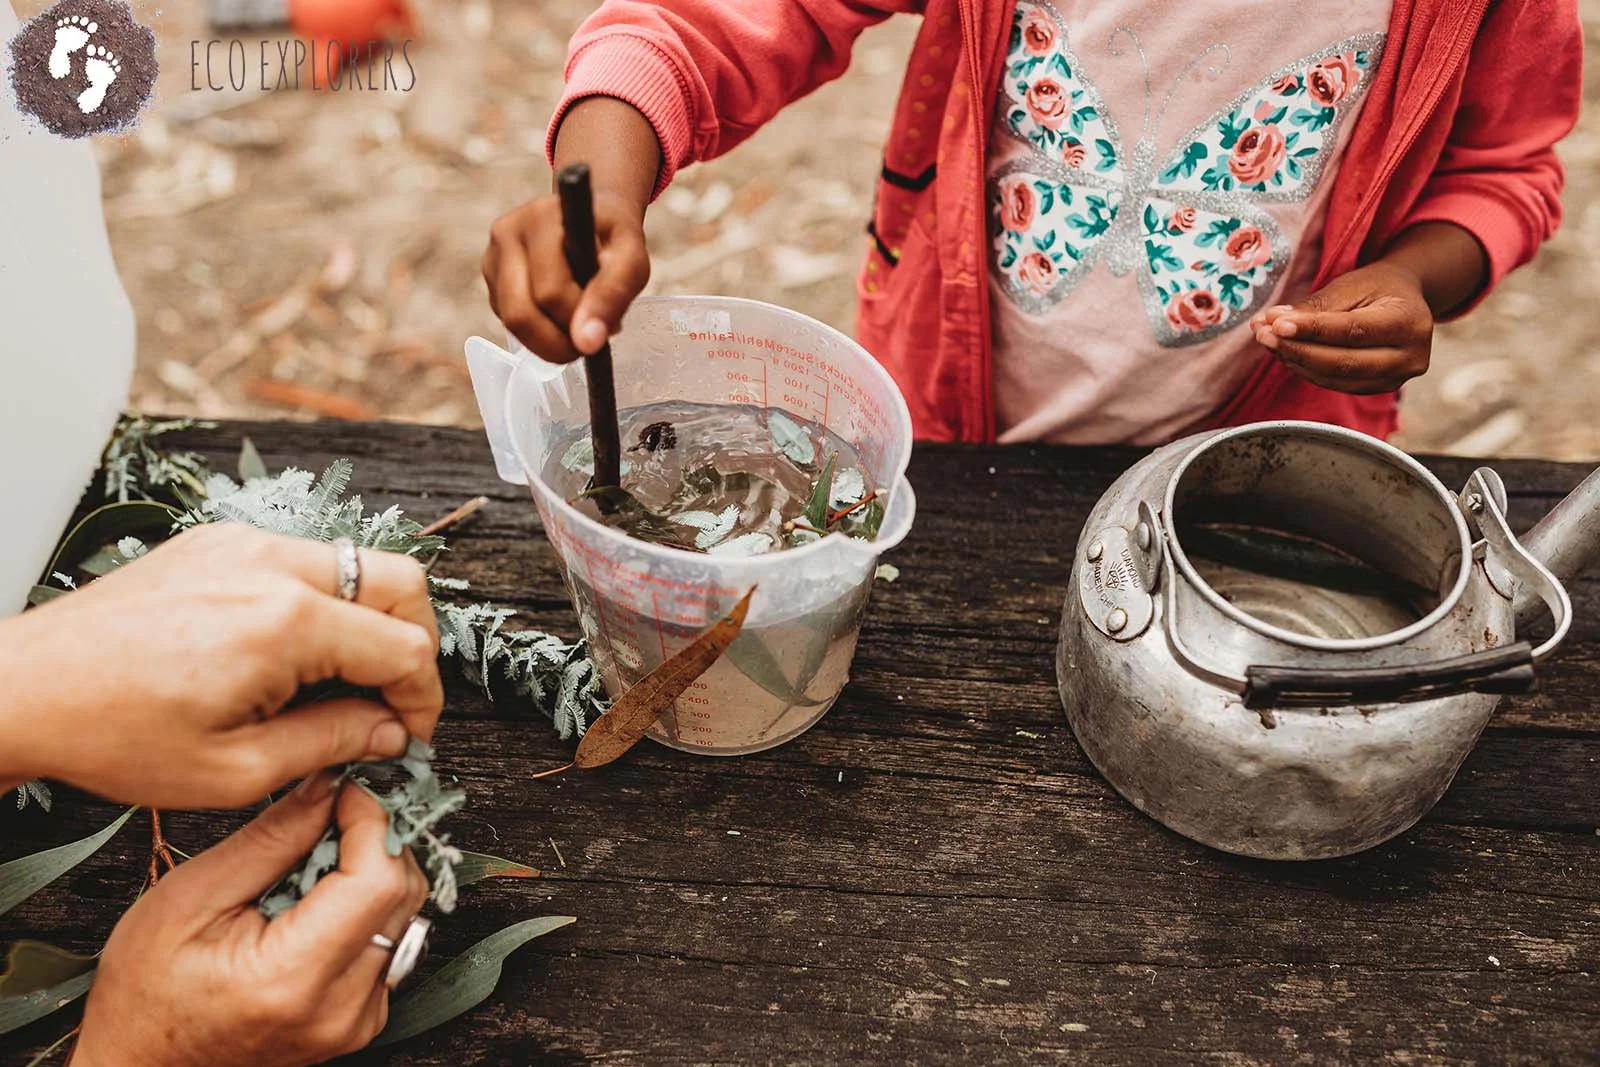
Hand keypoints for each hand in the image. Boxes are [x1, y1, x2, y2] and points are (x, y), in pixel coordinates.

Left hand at [0, 523, 443, 808]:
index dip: (422, 700)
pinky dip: (319, 602)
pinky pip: (300, 560)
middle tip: (393, 700)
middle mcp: (273, 565)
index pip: (405, 647)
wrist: (25, 689)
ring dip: (367, 620)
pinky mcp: (218, 542)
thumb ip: (332, 743)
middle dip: (414, 644)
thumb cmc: (115, 734)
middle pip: (400, 583)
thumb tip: (390, 733)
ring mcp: (244, 544)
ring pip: (354, 564)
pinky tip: (289, 656)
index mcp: (286, 623)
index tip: (409, 736)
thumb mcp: (235, 769)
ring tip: (337, 683)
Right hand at [75, 777, 430, 1066]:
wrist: (141, 1064)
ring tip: (312, 864)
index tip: (347, 788)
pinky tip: (316, 904)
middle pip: (401, 893)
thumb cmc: (146, 990)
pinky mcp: (362, 1020)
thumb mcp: (191, 897)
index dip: (372, 820)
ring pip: (405, 913)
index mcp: (291, 978)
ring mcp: (357, 1021)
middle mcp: (339, 1008)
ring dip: (372, 871)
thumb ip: (272, 838)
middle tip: (327, 815)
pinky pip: (391, 941)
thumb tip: (330, 784)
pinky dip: (366, 908)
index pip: (378, 880)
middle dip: (373, 839)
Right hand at [482, 96, 659, 362]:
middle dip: (557, 343)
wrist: (591, 214)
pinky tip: (558, 313)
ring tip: (578, 327)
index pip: (551, 291)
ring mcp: (493, 254)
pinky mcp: (489, 274)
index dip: (579, 321)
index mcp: (543, 219)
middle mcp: (508, 232)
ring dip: (547, 341)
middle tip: (587, 344)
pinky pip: (505, 319)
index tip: (608, 330)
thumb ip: (612, 295)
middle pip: (520, 313)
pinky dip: (535, 330)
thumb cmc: (613, 238)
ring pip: (509, 322)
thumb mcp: (631, 260)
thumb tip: (586, 342)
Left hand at [1250, 261, 1433, 394]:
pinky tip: (1285, 352)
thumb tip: (1273, 321)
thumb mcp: (1352, 285)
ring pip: (1335, 378)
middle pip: (1343, 363)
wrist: (1404, 302)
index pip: (1352, 331)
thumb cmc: (1378, 288)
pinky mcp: (1377, 388)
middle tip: (1263, 334)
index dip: (1312, 331)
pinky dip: (1305, 369)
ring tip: (1267, 339)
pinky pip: (1334, 384)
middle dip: (1297, 350)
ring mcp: (1395, 379)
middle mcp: (1409, 357)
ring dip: (1295, 361)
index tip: (1277, 324)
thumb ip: (1315, 306)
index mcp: (1409, 323)